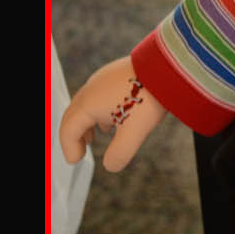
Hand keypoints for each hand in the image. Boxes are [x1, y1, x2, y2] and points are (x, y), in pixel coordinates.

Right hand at [59, 57, 165, 172]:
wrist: (166, 67)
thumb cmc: (148, 96)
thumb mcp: (134, 132)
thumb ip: (120, 153)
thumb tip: (110, 166)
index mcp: (88, 104)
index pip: (68, 130)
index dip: (69, 148)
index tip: (75, 161)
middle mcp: (90, 89)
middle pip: (72, 116)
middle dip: (73, 136)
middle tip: (79, 152)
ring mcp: (101, 79)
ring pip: (85, 104)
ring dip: (85, 123)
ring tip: (93, 137)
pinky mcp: (114, 74)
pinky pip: (98, 95)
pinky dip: (97, 111)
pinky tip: (114, 118)